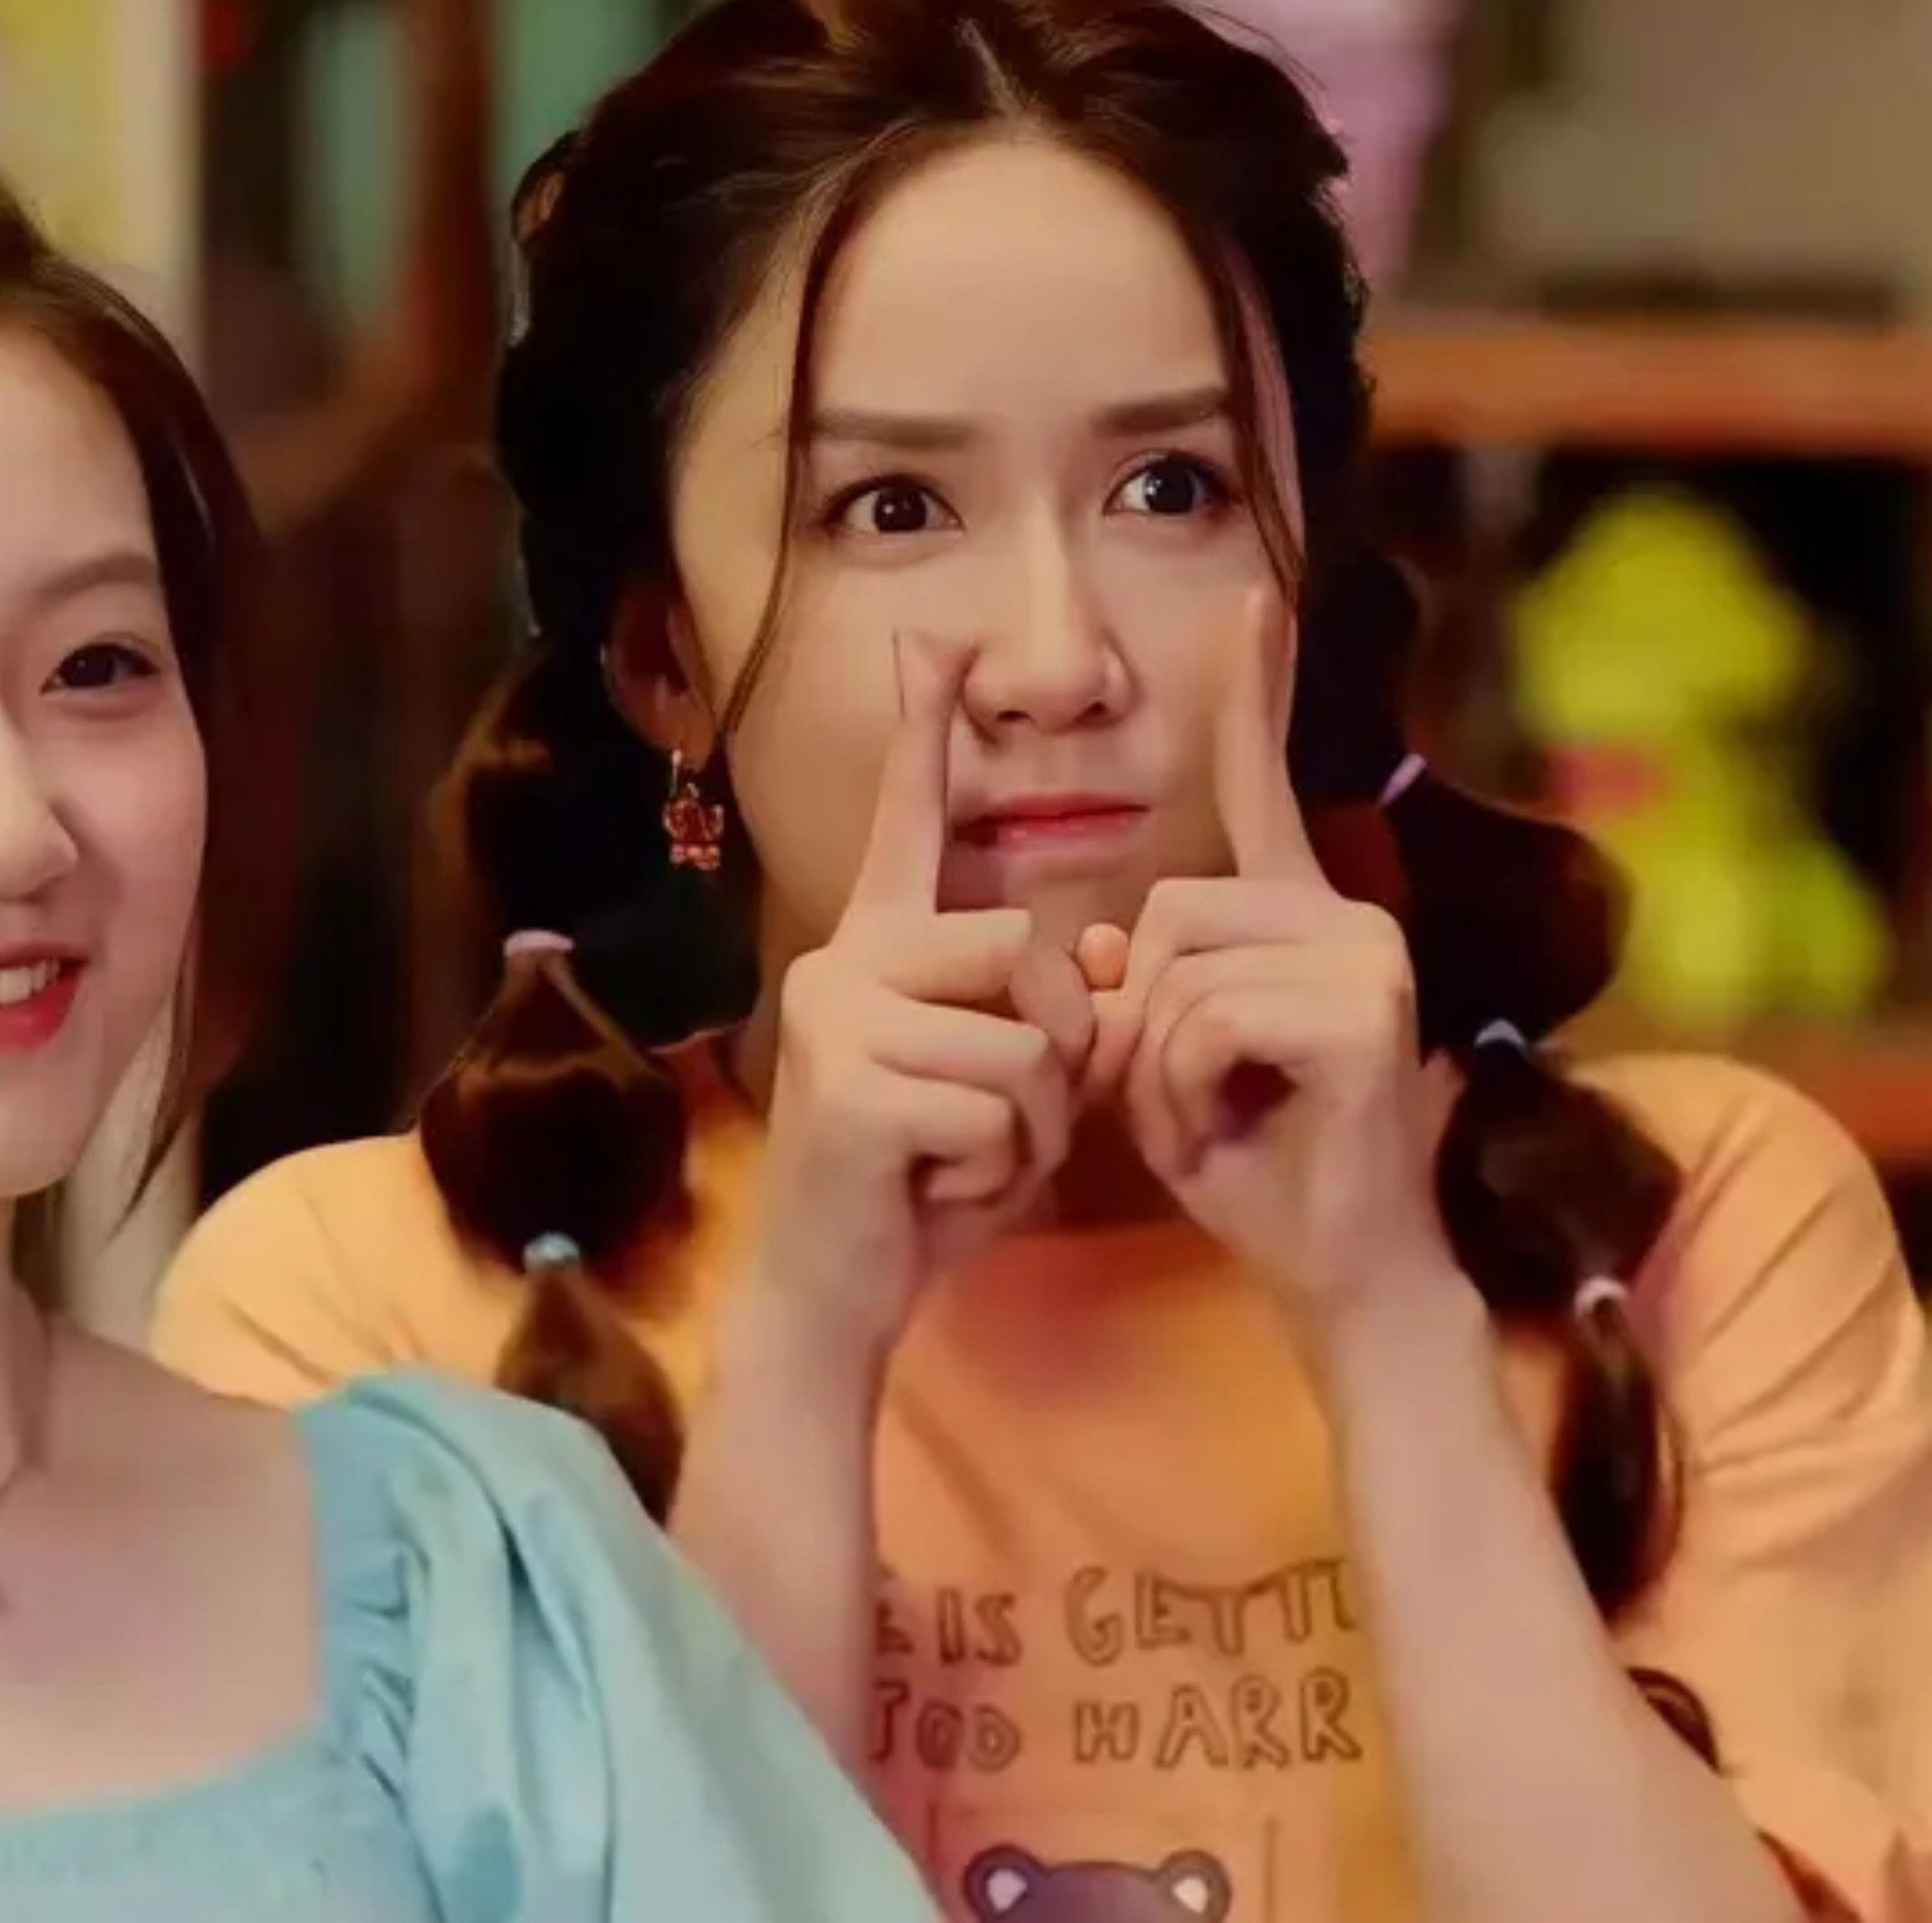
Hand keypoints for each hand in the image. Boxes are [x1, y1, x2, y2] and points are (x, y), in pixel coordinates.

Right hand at [748, 633, 1099, 1364]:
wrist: (829, 1292)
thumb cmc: (918, 1189)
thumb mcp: (994, 1091)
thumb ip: (1035, 1021)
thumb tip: (1102, 969)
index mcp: (876, 949)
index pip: (905, 826)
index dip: (923, 733)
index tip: (935, 640)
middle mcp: (844, 962)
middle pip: (1024, 952)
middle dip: (1054, 1056)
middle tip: (994, 1130)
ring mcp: (837, 1017)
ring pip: (1024, 1044)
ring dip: (1030, 1133)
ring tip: (961, 1167)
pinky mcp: (848, 1083)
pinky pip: (996, 1109)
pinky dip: (996, 1172)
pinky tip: (935, 1193)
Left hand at [1084, 588, 1455, 1332]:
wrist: (1338, 1267)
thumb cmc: (1253, 1165)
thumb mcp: (1166, 1063)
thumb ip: (1139, 990)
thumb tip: (1099, 949)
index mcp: (1299, 916)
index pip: (1263, 786)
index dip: (1252, 694)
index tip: (1251, 597)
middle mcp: (1344, 915)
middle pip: (1163, 912)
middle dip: (1140, 1022)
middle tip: (1193, 1098)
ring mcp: (1362, 955)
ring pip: (1176, 973)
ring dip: (1162, 1069)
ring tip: (1220, 1118)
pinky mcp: (1359, 1007)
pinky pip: (1205, 1020)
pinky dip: (1191, 1092)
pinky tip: (1241, 1127)